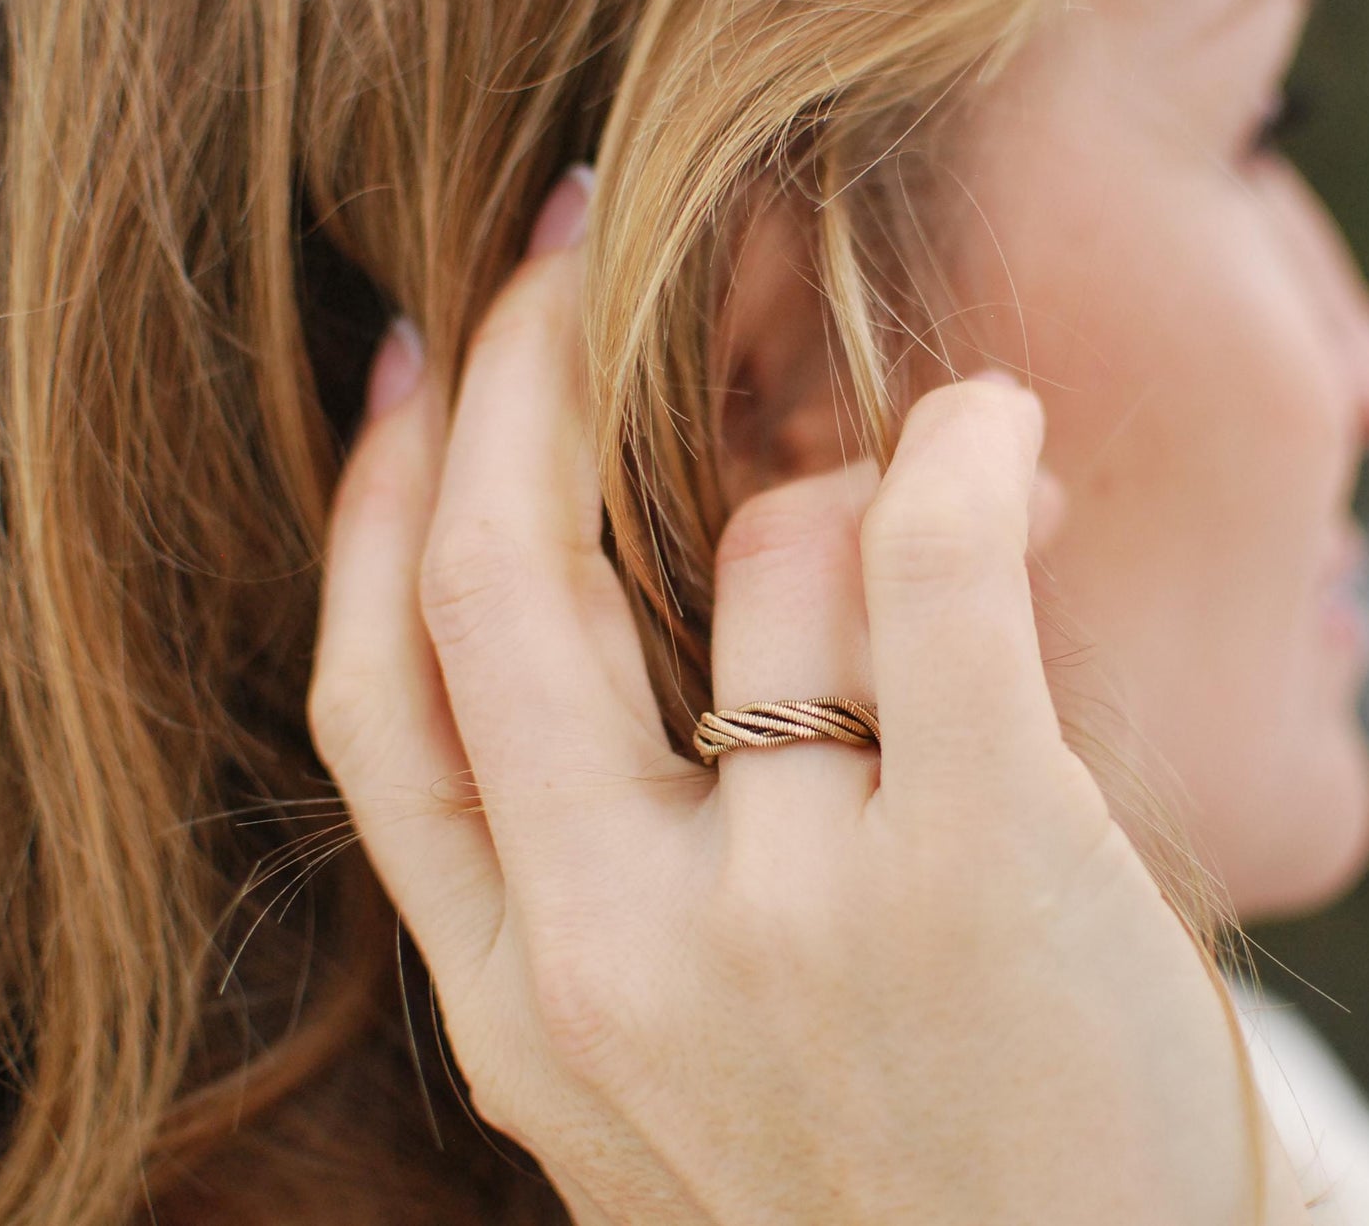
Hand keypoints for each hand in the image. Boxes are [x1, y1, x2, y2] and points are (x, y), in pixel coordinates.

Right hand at [307, 173, 1307, 1224]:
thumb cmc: (894, 1177)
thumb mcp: (677, 1062)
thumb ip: (628, 857)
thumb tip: (690, 555)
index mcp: (515, 1001)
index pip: (378, 696)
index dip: (376, 499)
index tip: (405, 363)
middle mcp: (607, 962)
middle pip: (501, 583)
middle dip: (514, 365)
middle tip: (558, 237)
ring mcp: (781, 925)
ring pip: (764, 561)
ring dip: (847, 482)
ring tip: (956, 491)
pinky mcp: (973, 878)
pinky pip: (932, 576)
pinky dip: (959, 455)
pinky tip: (993, 425)